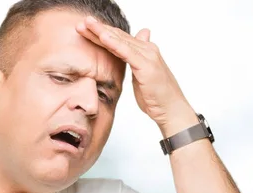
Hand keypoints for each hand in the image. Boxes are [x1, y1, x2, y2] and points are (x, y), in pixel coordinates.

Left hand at [76, 16, 198, 136]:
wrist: (171, 109)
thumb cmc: (156, 96)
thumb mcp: (142, 75)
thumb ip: (136, 59)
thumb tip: (139, 40)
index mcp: (144, 51)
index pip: (119, 39)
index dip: (102, 33)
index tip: (85, 29)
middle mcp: (147, 49)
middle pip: (117, 36)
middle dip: (98, 29)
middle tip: (81, 22)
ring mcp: (147, 56)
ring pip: (120, 41)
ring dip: (101, 32)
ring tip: (86, 24)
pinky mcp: (146, 65)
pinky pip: (127, 52)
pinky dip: (114, 43)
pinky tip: (102, 37)